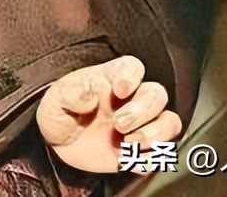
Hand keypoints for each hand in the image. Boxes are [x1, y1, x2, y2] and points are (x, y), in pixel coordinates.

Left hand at [36, 55, 181, 172]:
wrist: (60, 146)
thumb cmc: (60, 115)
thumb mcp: (55, 101)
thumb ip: (70, 94)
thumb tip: (89, 93)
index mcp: (110, 79)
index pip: (132, 67)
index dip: (131, 76)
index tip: (119, 89)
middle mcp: (131, 99)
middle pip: (157, 94)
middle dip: (142, 111)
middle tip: (119, 124)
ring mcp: (140, 124)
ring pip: (170, 122)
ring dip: (155, 135)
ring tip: (129, 144)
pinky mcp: (142, 149)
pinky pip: (162, 153)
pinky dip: (150, 158)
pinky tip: (128, 160)